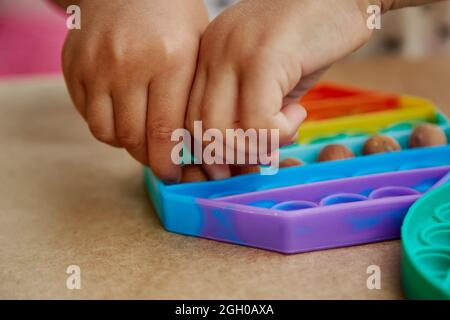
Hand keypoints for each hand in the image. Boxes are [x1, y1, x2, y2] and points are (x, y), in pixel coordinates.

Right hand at [62, 0, 207, 181]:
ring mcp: (95, 65)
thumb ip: (194, 98)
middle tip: (160, 164)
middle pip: (134, 137)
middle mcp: (128, 63)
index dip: (168, 162)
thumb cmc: (172, 18)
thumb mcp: (197, 49)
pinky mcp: (72, 66)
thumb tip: (194, 150)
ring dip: (126, 146)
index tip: (173, 176)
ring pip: (106, 133)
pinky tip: (124, 118)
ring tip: (142, 141)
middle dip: (149, 160)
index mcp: (170, 59)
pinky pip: (88, 116)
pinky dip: (107, 127)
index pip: (165, 131)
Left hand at [185, 0, 374, 178]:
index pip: (186, 119)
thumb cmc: (308, 39)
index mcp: (206, 58)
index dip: (209, 152)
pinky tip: (300, 112)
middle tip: (263, 154)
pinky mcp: (263, 58)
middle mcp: (211, 53)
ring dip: (256, 147)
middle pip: (197, 129)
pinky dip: (280, 133)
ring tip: (285, 130)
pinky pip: (257, 123)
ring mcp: (233, 53)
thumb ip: (248, 112)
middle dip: (230, 158)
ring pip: (219, 132)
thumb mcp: (269, 78)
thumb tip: (243, 157)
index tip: (237, 164)